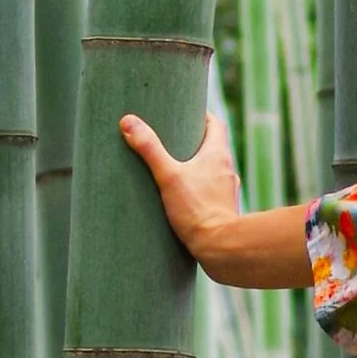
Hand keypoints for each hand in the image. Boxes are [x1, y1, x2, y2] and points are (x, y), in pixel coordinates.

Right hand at [120, 103, 239, 265]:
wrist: (220, 247)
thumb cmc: (196, 210)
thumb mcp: (168, 176)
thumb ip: (149, 148)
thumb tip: (128, 121)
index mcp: (218, 155)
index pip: (216, 125)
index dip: (203, 116)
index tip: (187, 111)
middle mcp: (227, 170)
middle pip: (214, 147)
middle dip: (195, 142)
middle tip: (174, 139)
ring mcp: (227, 191)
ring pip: (213, 171)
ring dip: (198, 167)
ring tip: (176, 167)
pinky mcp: (224, 210)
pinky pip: (212, 192)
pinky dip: (200, 188)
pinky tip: (186, 197)